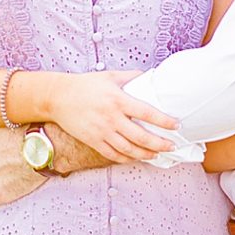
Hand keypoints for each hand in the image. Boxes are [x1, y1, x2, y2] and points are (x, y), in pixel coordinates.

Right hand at [41, 70, 179, 164]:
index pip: (146, 112)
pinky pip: (113, 154)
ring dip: (146, 154)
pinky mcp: (93, 141)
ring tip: (157, 154)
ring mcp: (102, 132)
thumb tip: (149, 76)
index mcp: (118, 100)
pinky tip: (136, 157)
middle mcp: (111, 118)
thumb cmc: (86, 85)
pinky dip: (127, 158)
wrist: (58, 97)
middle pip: (140, 136)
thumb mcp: (110, 76)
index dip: (163, 121)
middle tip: (172, 146)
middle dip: (159, 143)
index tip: (176, 125)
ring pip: (128, 149)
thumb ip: (131, 76)